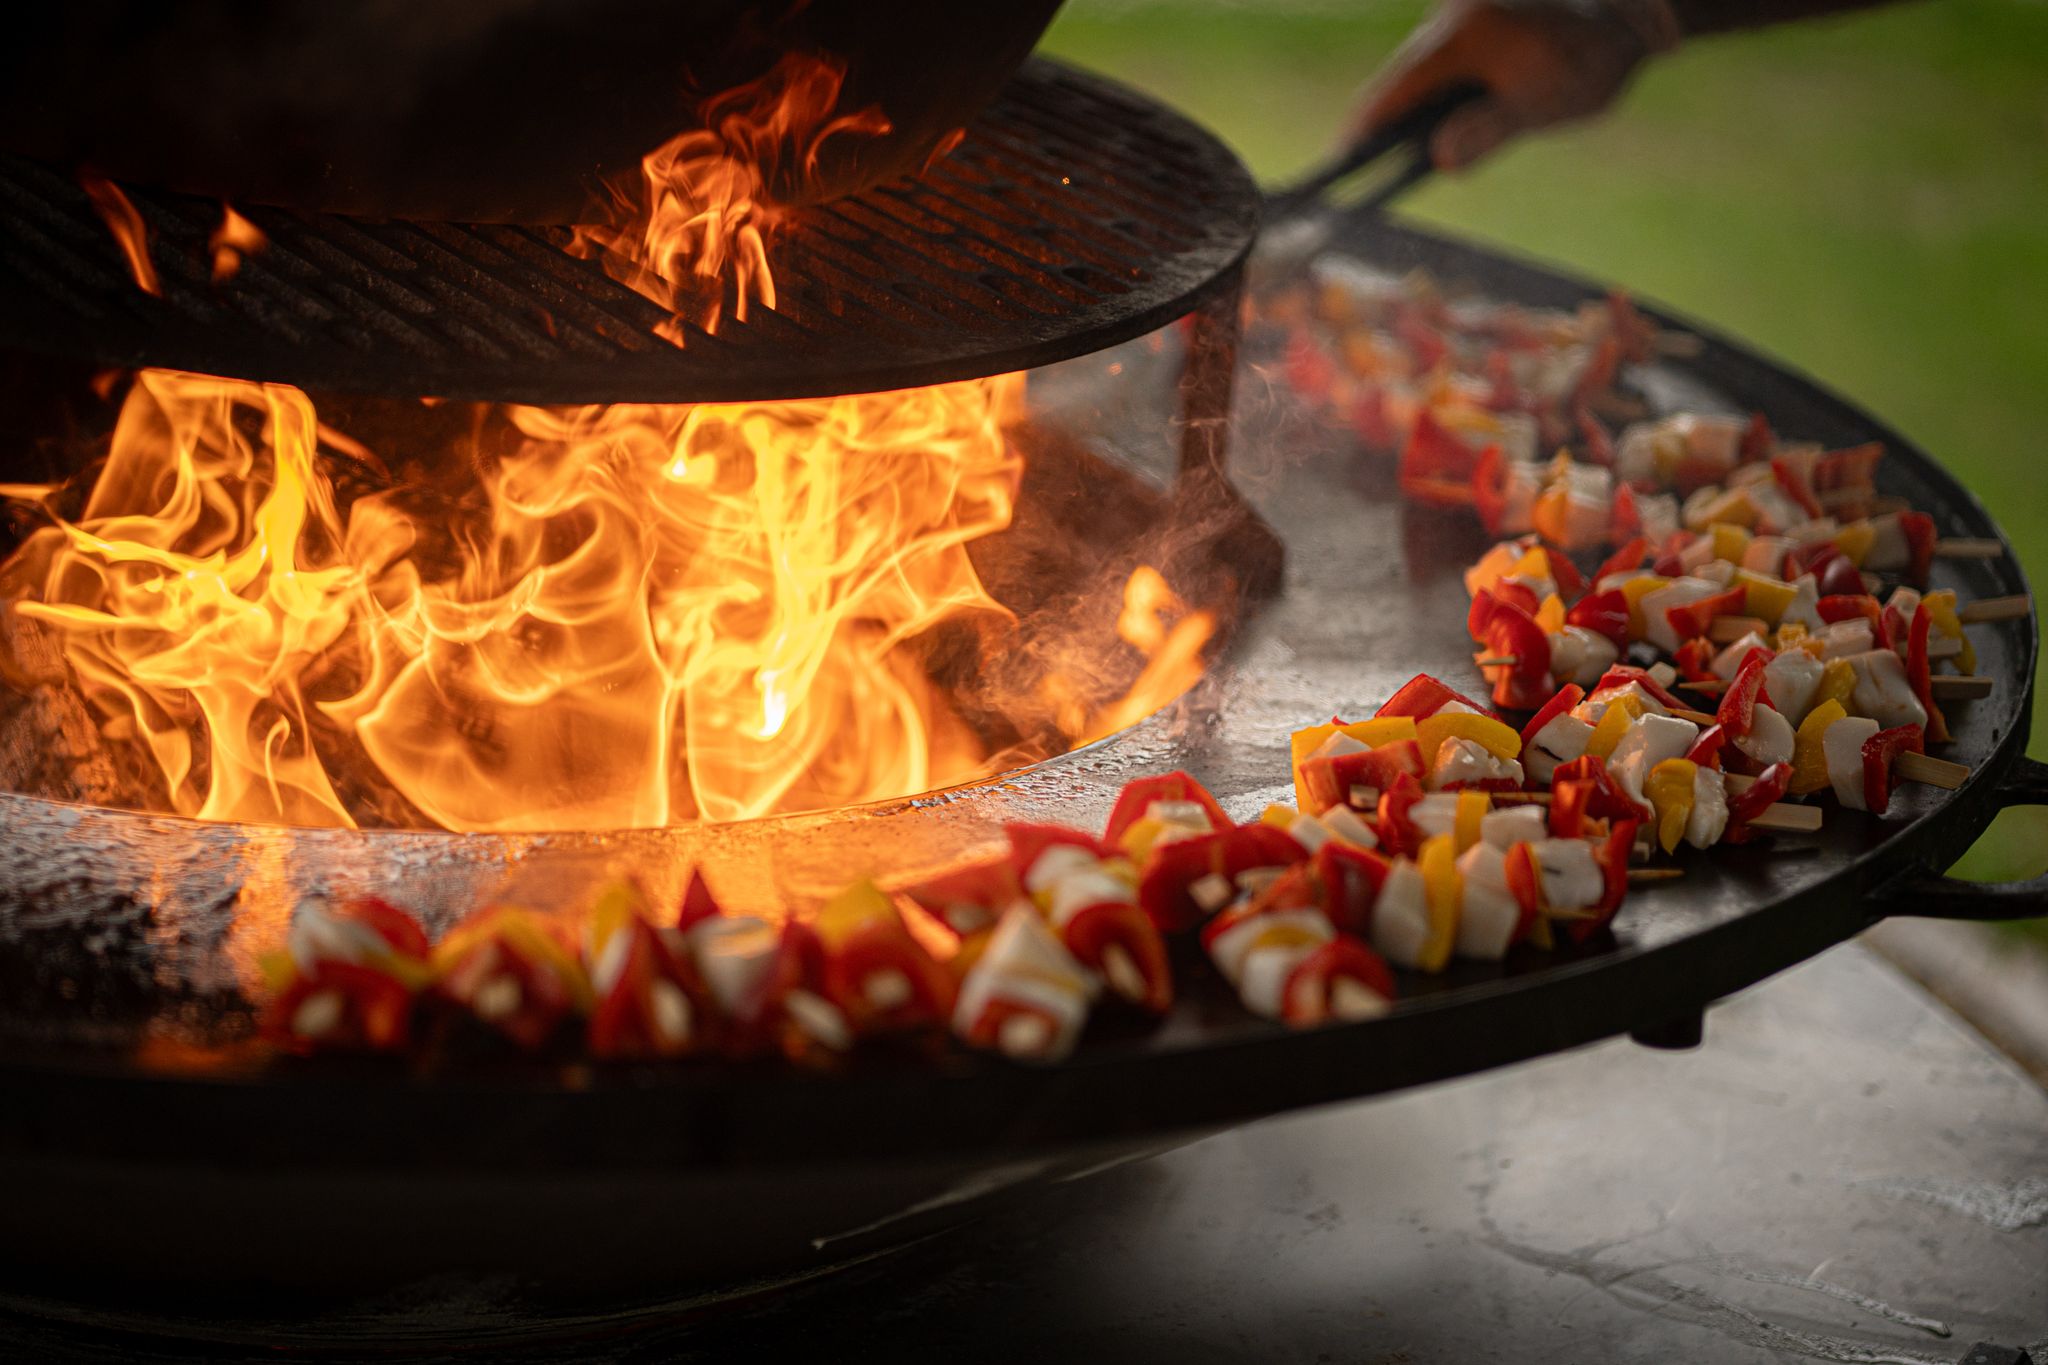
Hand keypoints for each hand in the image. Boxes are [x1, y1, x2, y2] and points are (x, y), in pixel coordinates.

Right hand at [1352, 0, 1680, 170]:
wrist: (1633, 10)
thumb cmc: (1590, 57)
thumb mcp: (1542, 104)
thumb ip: (1488, 132)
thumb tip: (1439, 160)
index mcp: (1457, 37)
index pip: (1393, 91)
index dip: (1361, 131)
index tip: (1337, 164)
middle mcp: (1449, 17)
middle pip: (1402, 78)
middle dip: (1388, 122)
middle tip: (1364, 165)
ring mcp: (1462, 13)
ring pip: (1425, 67)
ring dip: (1419, 106)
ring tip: (1408, 148)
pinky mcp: (1478, 17)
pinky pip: (1446, 57)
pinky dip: (1442, 88)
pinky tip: (1456, 114)